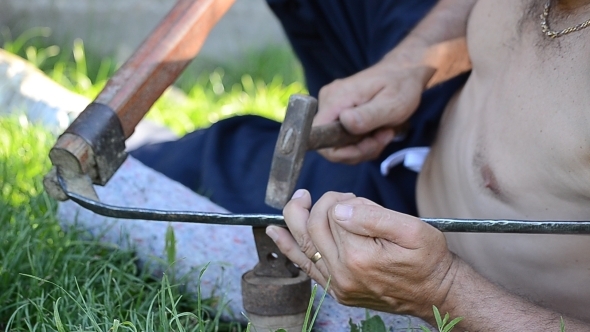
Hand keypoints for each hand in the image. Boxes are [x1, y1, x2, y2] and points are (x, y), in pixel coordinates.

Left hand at [266, 189, 458, 319]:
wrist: (436, 294)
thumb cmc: (428, 260)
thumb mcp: (413, 230)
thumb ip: (373, 216)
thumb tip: (340, 207)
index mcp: (360, 257)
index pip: (333, 214)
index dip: (343, 199)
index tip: (359, 199)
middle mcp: (343, 274)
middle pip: (313, 226)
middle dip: (323, 204)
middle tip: (341, 198)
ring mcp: (337, 285)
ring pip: (303, 244)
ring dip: (296, 218)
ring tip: (298, 200)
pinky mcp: (336, 290)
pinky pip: (304, 266)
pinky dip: (287, 247)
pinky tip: (276, 231)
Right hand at [314, 59, 433, 163]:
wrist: (404, 72)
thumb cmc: (401, 85)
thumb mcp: (392, 103)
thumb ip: (368, 115)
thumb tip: (345, 121)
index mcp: (336, 98)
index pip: (320, 135)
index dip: (342, 151)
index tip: (369, 144)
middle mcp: (327, 101)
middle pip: (330, 143)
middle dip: (359, 149)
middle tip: (384, 137)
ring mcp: (332, 106)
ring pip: (339, 144)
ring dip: (364, 147)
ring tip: (385, 133)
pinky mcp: (338, 111)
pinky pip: (344, 138)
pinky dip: (361, 142)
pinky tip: (377, 132)